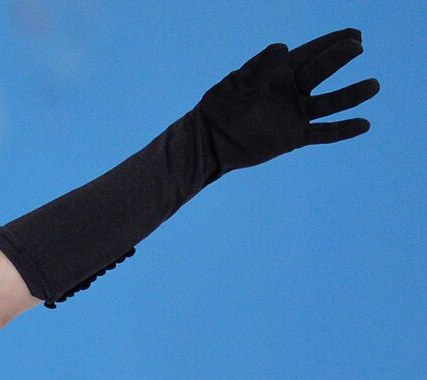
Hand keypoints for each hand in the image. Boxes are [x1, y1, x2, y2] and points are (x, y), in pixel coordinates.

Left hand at [194, 27, 377, 177]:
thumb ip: (258, 66)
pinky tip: (364, 124)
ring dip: (351, 95)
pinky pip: (324, 133)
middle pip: (322, 72)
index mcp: (279, 73)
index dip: (331, 43)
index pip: (310, 53)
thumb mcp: (237, 83)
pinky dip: (343, 130)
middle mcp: (291, 91)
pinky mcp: (294, 137)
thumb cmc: (219, 107)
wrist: (210, 141)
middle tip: (358, 46)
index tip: (354, 34)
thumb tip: (282, 47)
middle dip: (339, 58)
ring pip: (330, 103)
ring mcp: (295, 114)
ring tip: (373, 85)